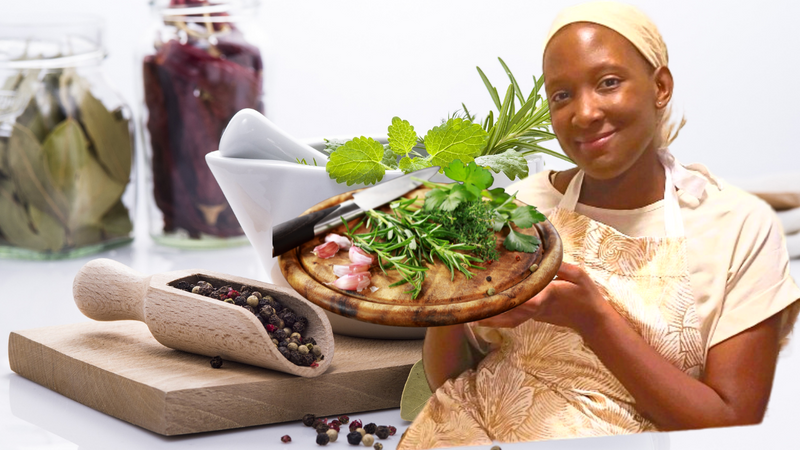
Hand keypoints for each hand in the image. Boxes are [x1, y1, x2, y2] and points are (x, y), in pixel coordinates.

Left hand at [475, 262, 610, 332]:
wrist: (592, 320)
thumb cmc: (587, 296)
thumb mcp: (580, 276)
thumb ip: (565, 268)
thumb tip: (550, 257)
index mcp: (549, 295)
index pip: (529, 299)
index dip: (514, 300)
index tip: (498, 300)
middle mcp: (538, 308)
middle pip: (512, 312)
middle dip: (494, 313)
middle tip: (473, 313)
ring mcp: (535, 315)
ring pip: (511, 319)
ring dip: (492, 320)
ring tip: (471, 319)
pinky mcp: (534, 316)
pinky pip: (514, 319)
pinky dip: (499, 320)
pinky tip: (485, 318)